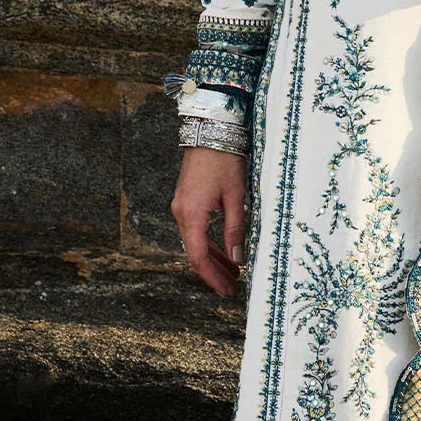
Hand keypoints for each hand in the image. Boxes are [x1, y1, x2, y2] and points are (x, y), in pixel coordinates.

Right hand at [172, 145, 247, 297]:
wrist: (209, 130)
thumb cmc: (225, 161)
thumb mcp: (236, 197)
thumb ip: (236, 229)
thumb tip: (239, 258)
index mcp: (192, 214)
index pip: (198, 257)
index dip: (213, 277)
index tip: (227, 290)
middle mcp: (181, 213)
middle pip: (195, 252)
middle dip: (214, 272)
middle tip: (233, 287)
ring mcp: (181, 206)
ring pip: (195, 242)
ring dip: (213, 258)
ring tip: (233, 272)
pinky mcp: (186, 200)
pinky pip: (195, 230)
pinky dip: (209, 243)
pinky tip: (224, 250)